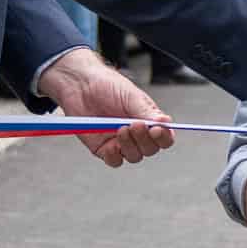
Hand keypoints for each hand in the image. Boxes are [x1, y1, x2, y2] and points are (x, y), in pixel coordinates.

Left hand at [38, 53, 174, 167]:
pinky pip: (114, 161)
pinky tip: (111, 145)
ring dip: (130, 145)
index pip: (164, 137)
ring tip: (121, 129)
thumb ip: (147, 112)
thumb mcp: (131, 96)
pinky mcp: (104, 149)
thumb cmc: (107, 86)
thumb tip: (165, 123)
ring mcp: (120, 143)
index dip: (164, 137)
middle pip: (150, 149)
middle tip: (135, 125)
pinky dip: (115, 156)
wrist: (80, 86)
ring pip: (134, 156)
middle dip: (145, 139)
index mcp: (148, 120)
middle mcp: (136, 134)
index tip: (157, 130)